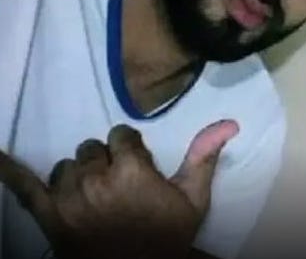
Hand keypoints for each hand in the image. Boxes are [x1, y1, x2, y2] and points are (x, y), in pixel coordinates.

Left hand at [0, 121, 238, 258]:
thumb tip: (230, 121)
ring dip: (79, 175)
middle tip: (117, 185)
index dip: (130, 150)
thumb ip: (204, 156)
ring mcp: (68, 198)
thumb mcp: (193, 199)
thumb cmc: (166, 238)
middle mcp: (95, 178)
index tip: (136, 168)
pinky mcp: (48, 216)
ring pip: (67, 165)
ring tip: (93, 195)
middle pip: (93, 148)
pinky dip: (10, 171)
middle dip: (106, 161)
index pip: (120, 135)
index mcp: (131, 170)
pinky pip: (24, 187)